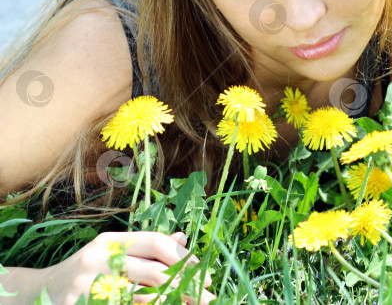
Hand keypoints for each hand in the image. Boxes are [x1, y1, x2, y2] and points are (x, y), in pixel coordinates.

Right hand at [44, 231, 215, 303]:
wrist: (39, 294)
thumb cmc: (85, 274)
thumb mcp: (112, 254)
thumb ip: (145, 249)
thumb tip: (181, 238)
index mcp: (112, 241)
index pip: (157, 243)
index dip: (184, 257)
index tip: (204, 272)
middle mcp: (100, 258)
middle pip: (154, 272)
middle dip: (186, 286)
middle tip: (207, 297)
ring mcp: (88, 285)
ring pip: (142, 297)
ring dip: (171, 303)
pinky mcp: (80, 304)